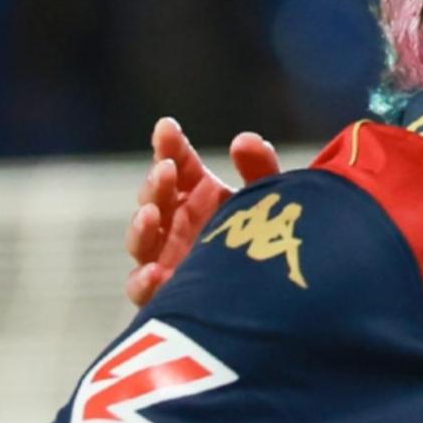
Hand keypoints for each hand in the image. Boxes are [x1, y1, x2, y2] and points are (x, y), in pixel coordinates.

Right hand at [124, 118, 282, 306]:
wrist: (281, 294)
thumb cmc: (273, 240)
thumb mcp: (270, 200)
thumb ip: (260, 169)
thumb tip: (245, 140)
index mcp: (200, 194)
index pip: (177, 164)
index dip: (170, 146)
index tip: (167, 128)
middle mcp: (178, 223)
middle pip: (154, 198)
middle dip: (156, 182)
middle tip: (166, 170)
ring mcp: (168, 258)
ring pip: (141, 240)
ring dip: (141, 225)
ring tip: (153, 213)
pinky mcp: (167, 294)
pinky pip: (142, 289)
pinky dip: (143, 281)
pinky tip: (156, 273)